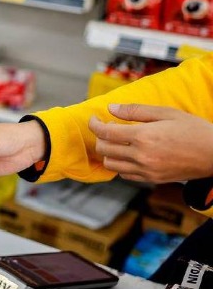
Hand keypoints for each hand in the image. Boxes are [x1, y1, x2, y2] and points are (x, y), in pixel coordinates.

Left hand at [88, 104, 212, 182]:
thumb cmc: (194, 130)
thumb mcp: (167, 113)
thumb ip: (136, 111)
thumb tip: (111, 108)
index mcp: (143, 136)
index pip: (105, 132)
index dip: (94, 124)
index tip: (94, 119)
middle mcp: (141, 156)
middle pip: (104, 149)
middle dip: (100, 137)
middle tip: (108, 128)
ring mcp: (145, 170)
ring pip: (110, 164)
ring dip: (109, 152)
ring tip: (118, 142)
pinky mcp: (151, 179)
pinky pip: (124, 175)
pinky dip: (121, 165)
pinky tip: (129, 154)